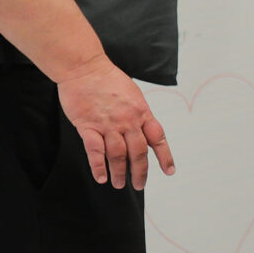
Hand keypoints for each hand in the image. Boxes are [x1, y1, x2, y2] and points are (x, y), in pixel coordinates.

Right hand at [53, 58, 173, 188]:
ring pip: (118, 155)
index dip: (165, 157)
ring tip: (119, 184)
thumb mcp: (133, 95)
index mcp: (142, 113)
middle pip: (138, 152)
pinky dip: (98, 166)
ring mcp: (108, 124)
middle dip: (140, 172)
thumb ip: (139, 114)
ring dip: (119, 172)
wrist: (84, 67)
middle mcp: (128, 121)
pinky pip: (95, 151)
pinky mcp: (88, 126)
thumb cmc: (108, 79)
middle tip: (139, 185)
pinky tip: (101, 177)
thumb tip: (144, 130)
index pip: (158, 139)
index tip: (169, 171)